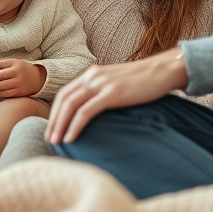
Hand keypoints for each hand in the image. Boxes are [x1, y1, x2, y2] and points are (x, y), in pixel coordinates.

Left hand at [0, 58, 45, 97]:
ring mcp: (19, 85)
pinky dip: (0, 93)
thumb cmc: (23, 69)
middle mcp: (18, 75)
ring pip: (3, 88)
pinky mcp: (20, 93)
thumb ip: (1, 63)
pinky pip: (7, 94)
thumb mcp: (15, 63)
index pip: (1, 68)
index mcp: (16, 66)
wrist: (38, 79)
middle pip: (0, 78)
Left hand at [45, 49, 187, 143]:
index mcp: (92, 74)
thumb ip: (104, 93)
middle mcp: (93, 76)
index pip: (65, 93)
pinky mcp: (112, 93)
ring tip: (55, 142)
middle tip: (48, 139)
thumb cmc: (144, 81)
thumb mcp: (117, 84)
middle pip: (63, 99)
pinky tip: (70, 138)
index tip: (51, 128)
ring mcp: (102, 83)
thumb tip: (95, 112)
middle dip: (53, 120)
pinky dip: (75, 126)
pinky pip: (86, 112)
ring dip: (60, 125)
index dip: (55, 111)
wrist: (164, 70)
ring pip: (71, 105)